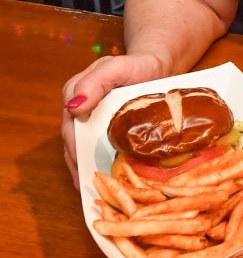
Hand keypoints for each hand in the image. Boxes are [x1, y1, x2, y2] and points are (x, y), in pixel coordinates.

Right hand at [61, 52, 166, 188]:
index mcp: (76, 93)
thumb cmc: (139, 65)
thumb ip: (97, 80)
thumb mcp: (119, 66)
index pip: (69, 127)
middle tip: (89, 187)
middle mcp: (80, 110)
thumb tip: (74, 107)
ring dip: (88, 170)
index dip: (75, 149)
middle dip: (80, 166)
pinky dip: (103, 165)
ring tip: (96, 192)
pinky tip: (109, 182)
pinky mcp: (107, 129)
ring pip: (85, 150)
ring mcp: (93, 121)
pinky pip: (101, 149)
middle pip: (74, 143)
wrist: (159, 67)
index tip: (83, 166)